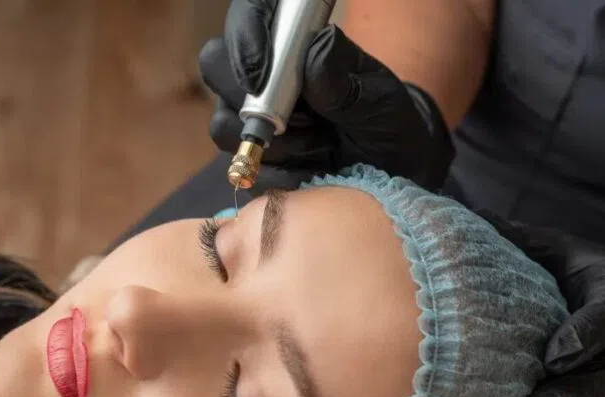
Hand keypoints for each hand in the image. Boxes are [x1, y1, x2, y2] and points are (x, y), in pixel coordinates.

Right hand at [198, 0, 454, 190]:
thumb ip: (344, 76)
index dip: (244, 38)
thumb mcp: (378, 98)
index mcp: (289, 43)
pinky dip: (281, 172)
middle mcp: (259, 76)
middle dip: (254, 100)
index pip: (248, 17)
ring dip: (274, 142)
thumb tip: (315, 49)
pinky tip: (313, 167)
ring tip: (320, 144)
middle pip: (216, 68)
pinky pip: (243, 166)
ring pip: (224, 125)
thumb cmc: (382, 123)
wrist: (388, 172)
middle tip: (300, 118)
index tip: (259, 76)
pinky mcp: (249, 159)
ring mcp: (248, 118)